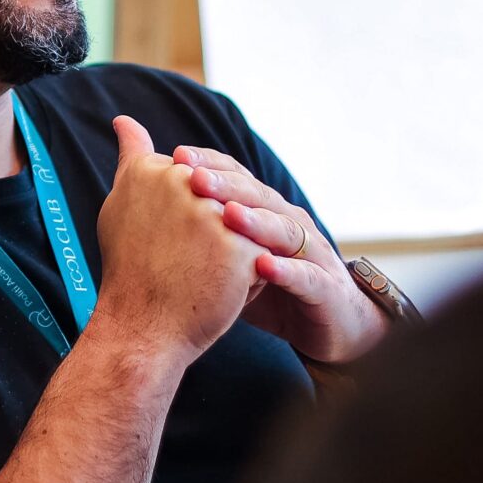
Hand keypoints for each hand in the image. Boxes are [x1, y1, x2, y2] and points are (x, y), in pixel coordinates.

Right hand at [90, 117, 266, 363]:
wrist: (141, 330)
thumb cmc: (130, 271)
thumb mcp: (123, 202)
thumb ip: (133, 156)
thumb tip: (125, 118)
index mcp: (151, 169)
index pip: (190, 179)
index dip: (182, 217)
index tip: (162, 244)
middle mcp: (181, 182)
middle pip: (218, 199)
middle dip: (210, 231)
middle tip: (181, 264)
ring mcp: (212, 211)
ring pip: (242, 224)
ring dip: (229, 250)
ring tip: (202, 277)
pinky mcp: (241, 245)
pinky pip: (259, 253)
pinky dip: (246, 274)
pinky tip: (221, 290)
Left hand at [172, 146, 387, 364]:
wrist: (332, 325)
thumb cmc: (274, 288)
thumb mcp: (233, 260)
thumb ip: (200, 234)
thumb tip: (150, 213)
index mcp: (267, 212)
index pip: (238, 179)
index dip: (210, 166)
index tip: (175, 157)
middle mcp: (290, 223)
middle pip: (258, 197)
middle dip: (226, 186)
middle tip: (192, 177)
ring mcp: (312, 254)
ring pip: (284, 229)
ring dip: (256, 221)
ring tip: (226, 215)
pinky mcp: (325, 289)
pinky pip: (306, 276)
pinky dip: (285, 269)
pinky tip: (263, 266)